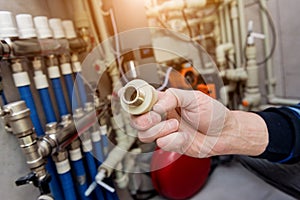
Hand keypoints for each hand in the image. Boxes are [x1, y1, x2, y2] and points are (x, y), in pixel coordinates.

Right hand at [131, 88, 268, 157]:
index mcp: (164, 101)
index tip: (125, 96)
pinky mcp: (170, 144)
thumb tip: (156, 106)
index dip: (130, 97)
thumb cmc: (211, 112)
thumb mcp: (194, 97)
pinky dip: (172, 139)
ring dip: (159, 129)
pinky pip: (161, 143)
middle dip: (142, 118)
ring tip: (176, 125)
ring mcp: (164, 131)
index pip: (141, 98)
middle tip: (156, 116)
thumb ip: (173, 98)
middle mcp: (161, 116)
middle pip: (135, 118)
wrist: (223, 132)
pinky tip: (183, 135)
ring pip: (144, 134)